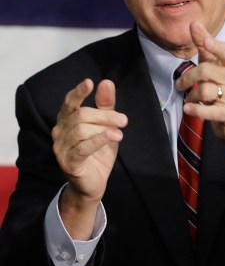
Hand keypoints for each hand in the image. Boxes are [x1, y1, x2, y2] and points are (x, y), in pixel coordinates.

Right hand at [52, 78, 126, 238]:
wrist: (94, 183)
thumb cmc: (98, 152)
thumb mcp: (106, 126)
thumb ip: (106, 106)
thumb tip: (106, 82)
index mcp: (67, 121)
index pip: (69, 103)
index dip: (78, 92)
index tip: (89, 82)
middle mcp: (60, 132)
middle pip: (81, 116)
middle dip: (105, 115)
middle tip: (123, 120)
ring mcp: (61, 148)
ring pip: (81, 130)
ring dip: (104, 128)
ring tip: (120, 132)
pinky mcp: (68, 162)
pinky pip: (83, 147)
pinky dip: (99, 140)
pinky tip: (114, 136)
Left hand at [175, 21, 224, 176]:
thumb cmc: (223, 90)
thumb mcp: (215, 67)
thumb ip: (205, 46)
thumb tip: (194, 23)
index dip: (213, 44)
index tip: (202, 37)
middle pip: (205, 70)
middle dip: (187, 78)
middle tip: (179, 85)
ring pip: (204, 90)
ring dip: (191, 96)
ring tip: (190, 99)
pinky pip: (209, 110)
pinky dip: (196, 110)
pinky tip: (188, 108)